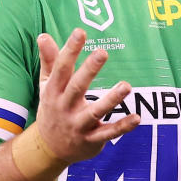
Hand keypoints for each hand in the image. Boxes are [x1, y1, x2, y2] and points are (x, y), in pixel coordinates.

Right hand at [34, 28, 139, 162]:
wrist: (49, 149)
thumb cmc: (52, 108)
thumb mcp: (46, 85)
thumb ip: (48, 60)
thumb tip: (43, 35)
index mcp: (54, 91)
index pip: (62, 68)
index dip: (70, 50)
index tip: (80, 32)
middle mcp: (65, 107)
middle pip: (77, 87)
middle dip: (89, 70)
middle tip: (102, 52)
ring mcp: (78, 125)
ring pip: (95, 112)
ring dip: (111, 100)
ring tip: (126, 86)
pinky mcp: (91, 140)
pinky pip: (108, 133)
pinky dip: (122, 126)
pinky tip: (137, 117)